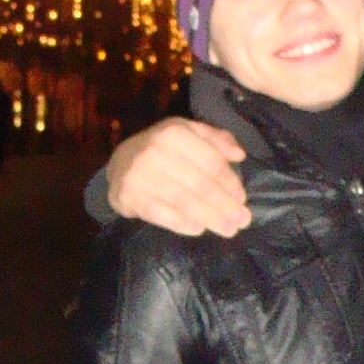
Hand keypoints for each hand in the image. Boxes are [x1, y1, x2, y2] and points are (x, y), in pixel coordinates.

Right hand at [108, 119, 252, 237]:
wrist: (120, 163)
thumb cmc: (163, 149)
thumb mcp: (189, 134)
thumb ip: (216, 140)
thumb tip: (240, 155)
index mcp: (175, 133)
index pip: (210, 161)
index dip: (229, 182)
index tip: (242, 198)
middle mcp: (157, 151)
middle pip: (200, 184)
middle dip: (224, 204)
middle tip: (242, 221)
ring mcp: (141, 174)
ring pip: (183, 200)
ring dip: (210, 218)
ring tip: (228, 230)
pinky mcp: (129, 195)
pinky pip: (160, 214)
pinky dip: (181, 223)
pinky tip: (198, 229)